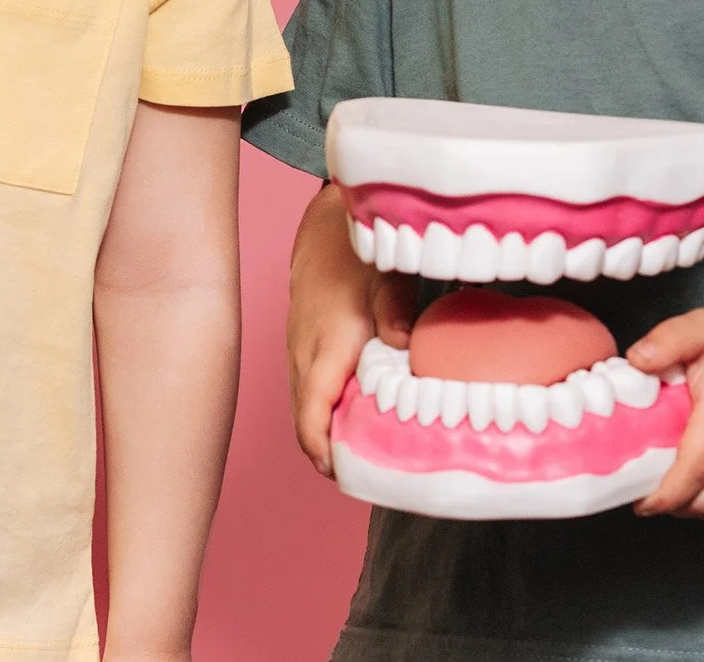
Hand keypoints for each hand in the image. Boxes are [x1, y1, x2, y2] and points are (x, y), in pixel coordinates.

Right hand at [285, 184, 415, 476]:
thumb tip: (405, 347)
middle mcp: (304, 356)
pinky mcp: (302, 346)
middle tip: (365, 478)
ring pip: (304, 408)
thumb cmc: (356, 252)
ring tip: (359, 456)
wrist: (323, 226)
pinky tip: (350, 416)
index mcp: (325, 349)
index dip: (325, 454)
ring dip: (323, 434)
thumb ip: (395, 312)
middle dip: (327, 455)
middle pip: (304, 423)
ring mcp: (299, 351)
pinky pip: (305, 391)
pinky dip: (321, 412)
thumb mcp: (385, 277)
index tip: (347, 475)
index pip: (312, 418)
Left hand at [626, 303, 703, 519]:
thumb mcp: (700, 327)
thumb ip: (665, 341)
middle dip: (673, 507)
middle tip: (644, 496)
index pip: (697, 467)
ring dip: (692, 510)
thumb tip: (634, 360)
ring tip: (666, 495)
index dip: (667, 494)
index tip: (640, 500)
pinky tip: (695, 493)